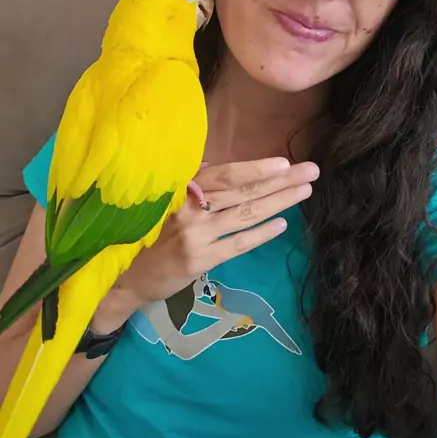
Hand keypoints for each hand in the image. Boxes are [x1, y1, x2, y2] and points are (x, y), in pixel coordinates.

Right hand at [106, 158, 318, 310]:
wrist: (124, 275)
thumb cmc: (148, 233)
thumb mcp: (166, 202)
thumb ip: (194, 186)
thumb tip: (222, 167)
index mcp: (181, 188)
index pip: (225, 174)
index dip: (255, 168)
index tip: (284, 162)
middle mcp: (187, 207)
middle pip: (242, 192)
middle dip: (280, 181)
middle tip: (310, 171)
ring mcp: (193, 234)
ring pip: (244, 215)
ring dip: (278, 202)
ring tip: (304, 192)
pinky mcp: (198, 260)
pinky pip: (236, 244)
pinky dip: (261, 234)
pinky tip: (282, 225)